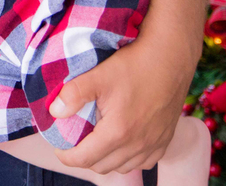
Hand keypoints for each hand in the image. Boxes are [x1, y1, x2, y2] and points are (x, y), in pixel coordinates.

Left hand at [50, 32, 195, 173]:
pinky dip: (128, 159)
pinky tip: (121, 144)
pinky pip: (144, 162)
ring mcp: (154, 144)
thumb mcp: (98, 75)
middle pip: (103, 167)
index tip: (58, 148)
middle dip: (84, 158)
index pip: (86, 159)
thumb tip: (54, 112)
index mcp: (118, 132)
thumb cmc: (134, 65)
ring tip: (95, 142)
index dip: (67, 157)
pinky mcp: (165, 140)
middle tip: (74, 142)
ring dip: (106, 160)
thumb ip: (74, 94)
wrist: (170, 58)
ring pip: (123, 167)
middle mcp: (138, 144)